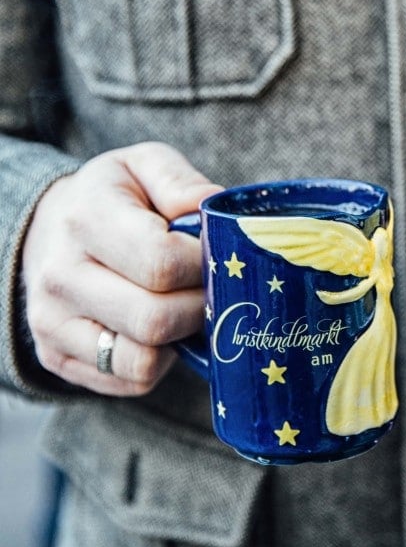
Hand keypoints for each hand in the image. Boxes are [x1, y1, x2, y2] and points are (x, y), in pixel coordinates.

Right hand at [22, 142, 221, 396]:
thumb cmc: (112, 198)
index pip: (161, 262)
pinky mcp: (58, 358)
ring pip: (144, 360)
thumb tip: (214, 211)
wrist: (50, 230)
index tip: (214, 253)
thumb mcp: (143, 166)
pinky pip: (132, 379)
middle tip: (209, 286)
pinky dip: (159, 359)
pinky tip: (158, 328)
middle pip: (156, 319)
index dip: (203, 263)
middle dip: (200, 305)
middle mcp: (60, 276)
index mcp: (85, 218)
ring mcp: (53, 324)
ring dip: (180, 338)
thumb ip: (181, 183)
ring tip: (182, 305)